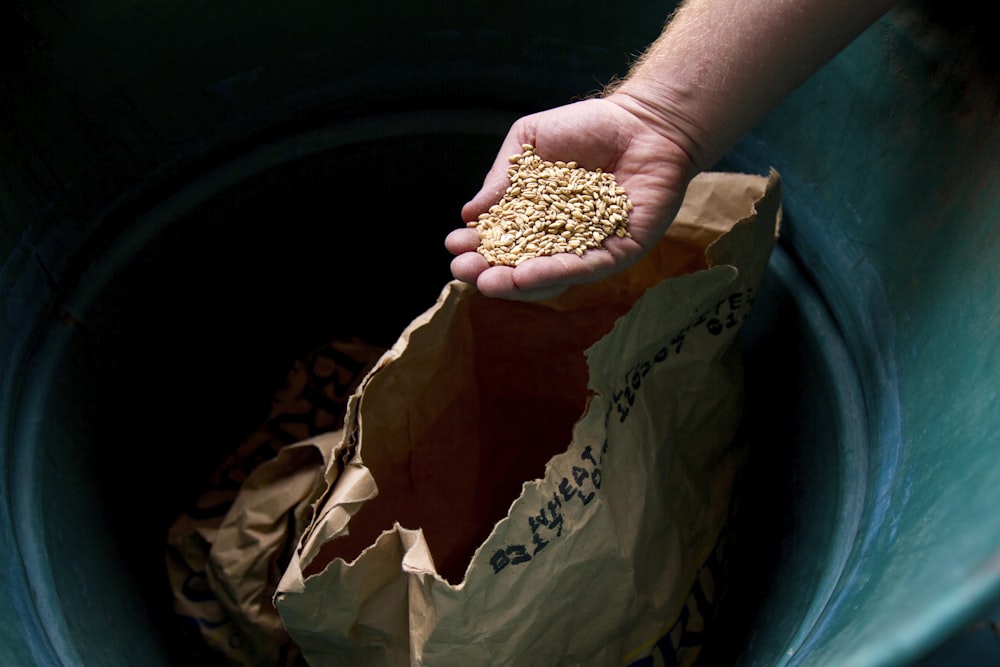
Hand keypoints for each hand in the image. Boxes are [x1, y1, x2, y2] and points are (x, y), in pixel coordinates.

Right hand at [445, 95, 696, 300]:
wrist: (643, 121)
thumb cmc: (586, 127)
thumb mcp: (529, 143)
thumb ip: (503, 176)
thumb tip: (470, 212)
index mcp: (536, 215)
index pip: (501, 238)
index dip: (476, 244)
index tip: (453, 245)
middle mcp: (560, 238)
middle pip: (519, 265)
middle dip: (488, 271)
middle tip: (463, 271)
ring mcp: (588, 249)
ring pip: (549, 277)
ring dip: (516, 283)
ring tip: (488, 282)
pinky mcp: (618, 252)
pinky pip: (584, 268)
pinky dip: (555, 274)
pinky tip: (527, 276)